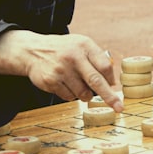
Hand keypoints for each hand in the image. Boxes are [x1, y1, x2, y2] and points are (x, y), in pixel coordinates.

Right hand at [0, 30, 123, 111]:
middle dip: (109, 97)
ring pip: (83, 93)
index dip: (110, 79)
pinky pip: (69, 97)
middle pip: (96, 81)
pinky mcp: (51, 81)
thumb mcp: (81, 46)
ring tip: (77, 83)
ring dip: (85, 94)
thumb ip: (97, 59)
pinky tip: (64, 83)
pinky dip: (71, 94)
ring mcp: (61, 69)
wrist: (33, 51)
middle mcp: (73, 56)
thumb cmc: (64, 50)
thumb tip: (112, 83)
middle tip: (119, 108)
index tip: (114, 86)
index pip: (105, 66)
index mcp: (84, 45)